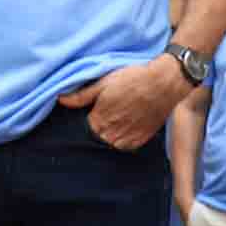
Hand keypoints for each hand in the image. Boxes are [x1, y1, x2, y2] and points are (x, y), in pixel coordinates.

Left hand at [59, 56, 188, 149]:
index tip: (95, 111)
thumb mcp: (104, 82)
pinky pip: (126, 146)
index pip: (85, 129)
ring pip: (111, 143)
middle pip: (97, 138)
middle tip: (110, 114)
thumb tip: (60, 100)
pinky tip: (128, 126)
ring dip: (111, 135)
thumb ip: (81, 95)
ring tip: (119, 120)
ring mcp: (127, 138)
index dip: (88, 120)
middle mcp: (112, 133)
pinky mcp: (141, 140)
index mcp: (99, 119)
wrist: (165, 82)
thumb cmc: (134, 78)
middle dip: (99, 129)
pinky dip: (124, 139)